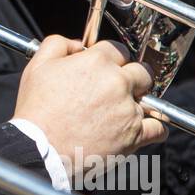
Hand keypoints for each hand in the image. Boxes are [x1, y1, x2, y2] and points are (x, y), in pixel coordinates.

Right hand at [13, 35, 165, 167]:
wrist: (40, 149)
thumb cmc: (37, 111)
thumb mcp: (37, 66)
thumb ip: (58, 44)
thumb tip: (77, 45)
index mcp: (96, 61)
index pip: (118, 49)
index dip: (112, 59)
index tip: (107, 69)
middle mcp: (117, 82)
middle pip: (141, 71)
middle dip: (132, 78)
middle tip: (117, 90)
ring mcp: (128, 109)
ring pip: (150, 99)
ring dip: (139, 104)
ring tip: (122, 113)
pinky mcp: (134, 135)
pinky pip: (158, 128)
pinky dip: (153, 129)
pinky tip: (142, 129)